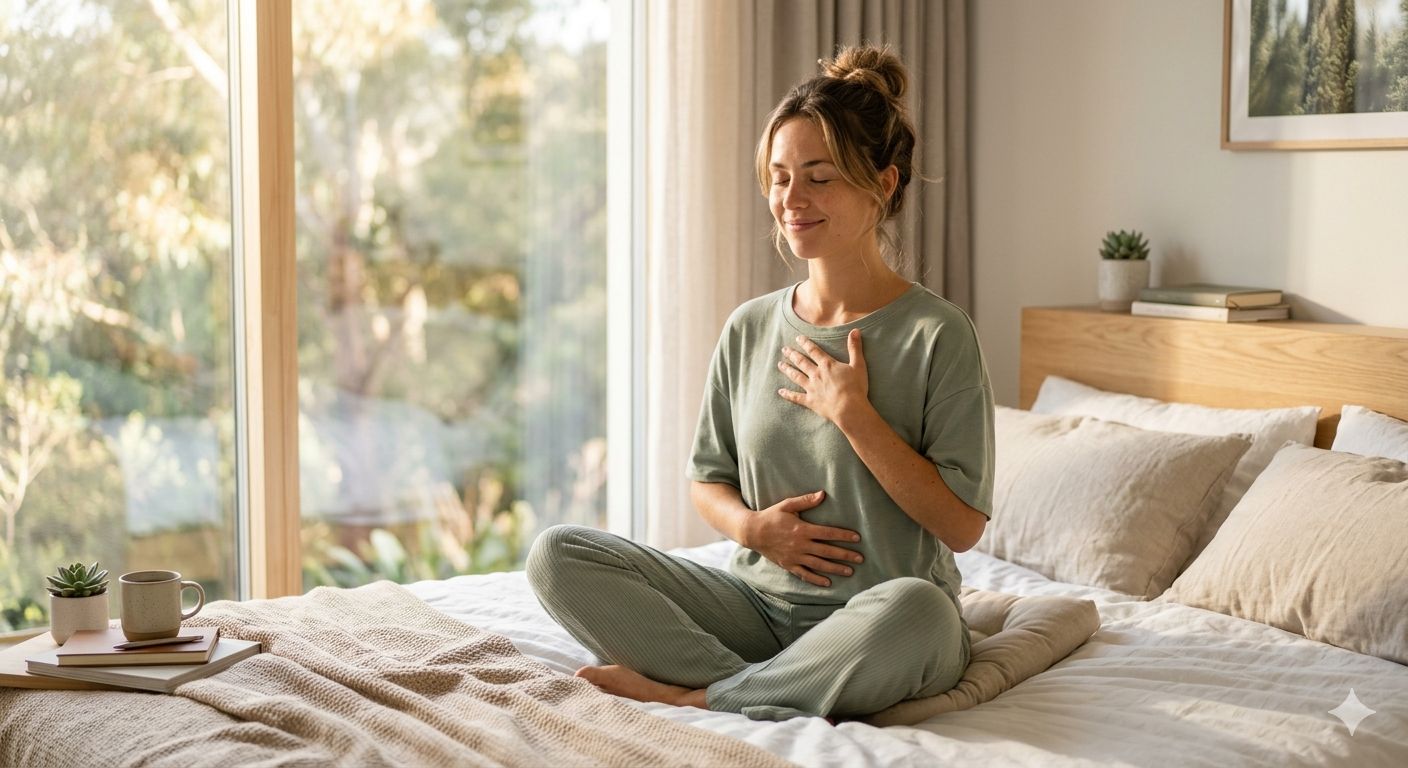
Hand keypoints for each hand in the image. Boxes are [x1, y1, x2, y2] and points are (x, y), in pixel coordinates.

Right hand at [744, 491, 862, 586]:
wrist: (752, 532)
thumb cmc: (771, 516)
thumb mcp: (787, 505)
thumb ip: (806, 501)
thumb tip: (823, 494)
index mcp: (802, 529)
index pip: (828, 533)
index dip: (843, 535)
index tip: (857, 538)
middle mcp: (800, 545)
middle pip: (827, 551)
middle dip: (845, 555)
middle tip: (861, 558)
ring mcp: (794, 557)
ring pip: (819, 565)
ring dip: (835, 569)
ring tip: (850, 571)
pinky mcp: (788, 565)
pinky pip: (804, 574)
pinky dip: (816, 579)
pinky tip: (828, 583)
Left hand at [777, 330, 869, 428]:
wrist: (849, 409)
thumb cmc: (855, 388)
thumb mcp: (858, 365)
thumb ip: (855, 348)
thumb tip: (855, 330)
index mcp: (827, 365)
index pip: (814, 351)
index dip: (805, 343)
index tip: (798, 338)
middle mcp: (816, 374)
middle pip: (802, 362)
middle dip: (792, 354)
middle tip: (784, 349)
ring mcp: (812, 388)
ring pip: (796, 376)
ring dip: (788, 370)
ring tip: (780, 364)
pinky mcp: (810, 401)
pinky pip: (796, 397)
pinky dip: (788, 394)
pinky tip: (780, 391)